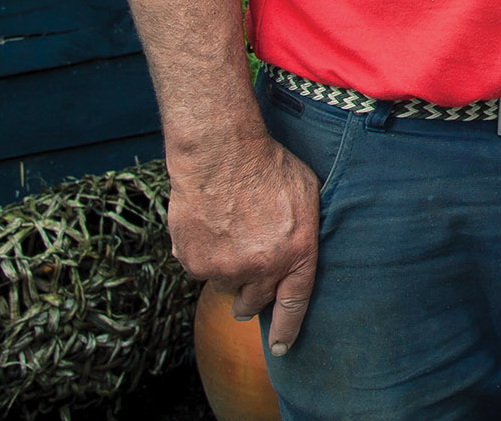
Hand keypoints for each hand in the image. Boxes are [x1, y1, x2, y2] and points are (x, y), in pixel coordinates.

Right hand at [168, 134, 321, 353]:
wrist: (221, 152)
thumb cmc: (268, 165)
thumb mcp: (306, 194)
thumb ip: (301, 232)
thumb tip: (297, 250)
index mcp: (296, 253)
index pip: (294, 304)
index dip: (286, 329)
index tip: (280, 348)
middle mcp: (261, 268)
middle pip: (254, 302)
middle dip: (251, 296)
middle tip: (247, 277)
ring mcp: (225, 268)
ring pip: (224, 284)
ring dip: (226, 268)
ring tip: (228, 230)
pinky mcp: (194, 262)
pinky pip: (198, 268)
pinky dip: (201, 253)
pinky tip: (208, 225)